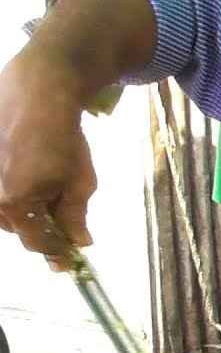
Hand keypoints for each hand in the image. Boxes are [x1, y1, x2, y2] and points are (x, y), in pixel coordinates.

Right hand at [0, 51, 97, 269]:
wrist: (36, 93)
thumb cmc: (63, 138)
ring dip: (24, 208)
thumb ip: (75, 216)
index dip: (57, 252)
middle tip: (61, 219)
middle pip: (18, 228)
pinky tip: (28, 171)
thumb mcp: (80, 182)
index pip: (39, 242)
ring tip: (45, 186)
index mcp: (16, 204)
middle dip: (40, 227)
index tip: (69, 259)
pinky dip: (12, 188)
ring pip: (4, 210)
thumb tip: (79, 242)